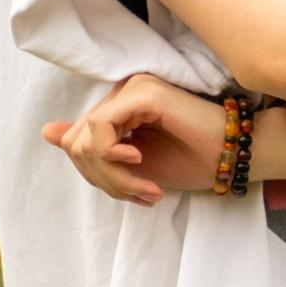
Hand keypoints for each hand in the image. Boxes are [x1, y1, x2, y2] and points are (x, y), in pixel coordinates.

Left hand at [44, 73, 224, 204]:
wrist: (236, 156)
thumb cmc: (196, 161)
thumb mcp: (134, 169)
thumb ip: (95, 152)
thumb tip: (49, 133)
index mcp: (120, 110)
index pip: (78, 143)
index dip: (97, 177)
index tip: (134, 197)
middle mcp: (122, 94)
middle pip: (77, 144)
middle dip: (104, 181)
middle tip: (141, 196)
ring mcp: (131, 89)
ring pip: (85, 141)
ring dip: (112, 177)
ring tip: (146, 190)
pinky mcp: (141, 93)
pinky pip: (101, 130)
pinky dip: (112, 158)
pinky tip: (140, 165)